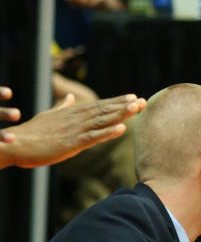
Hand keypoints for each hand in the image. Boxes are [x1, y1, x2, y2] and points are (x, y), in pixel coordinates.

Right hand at [0, 92, 144, 168]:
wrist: (15, 144)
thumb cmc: (31, 132)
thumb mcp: (49, 117)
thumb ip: (63, 108)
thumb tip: (71, 97)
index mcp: (73, 113)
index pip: (99, 105)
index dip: (117, 101)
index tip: (133, 97)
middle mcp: (76, 119)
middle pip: (105, 110)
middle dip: (125, 105)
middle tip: (143, 100)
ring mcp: (75, 130)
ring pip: (103, 120)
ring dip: (121, 114)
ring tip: (137, 108)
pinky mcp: (71, 144)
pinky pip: (93, 137)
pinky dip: (108, 132)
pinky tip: (122, 128)